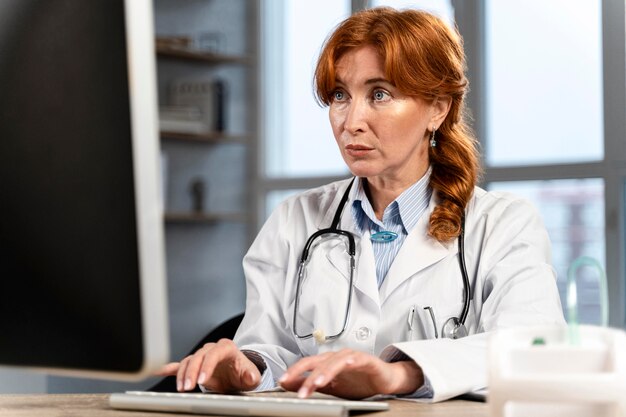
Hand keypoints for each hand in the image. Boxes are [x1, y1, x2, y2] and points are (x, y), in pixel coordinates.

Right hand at [155, 339, 260, 392]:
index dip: (206, 366)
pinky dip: (169, 368)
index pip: (214, 353)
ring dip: (182, 374)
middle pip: (198, 357)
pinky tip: (158, 370)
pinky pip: (179, 365)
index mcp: (226, 348)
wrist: (237, 373)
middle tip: (188, 387)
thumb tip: (250, 376)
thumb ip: (251, 375)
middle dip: (191, 372)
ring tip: (181, 388)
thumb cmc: (243, 372)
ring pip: (188, 361)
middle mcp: (212, 349)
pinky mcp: (194, 365)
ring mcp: (202, 356)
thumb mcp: (251, 375)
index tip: (202, 381)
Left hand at [278, 349, 422, 399]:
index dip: (294, 371)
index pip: (307, 364)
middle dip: (305, 375)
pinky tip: (344, 365)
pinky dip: (348, 361)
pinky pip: (355, 359)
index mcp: (327, 362)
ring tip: (315, 383)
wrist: (384, 380)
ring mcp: (351, 356)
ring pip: (333, 362)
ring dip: (324, 372)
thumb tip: (288, 384)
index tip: (282, 381)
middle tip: (295, 387)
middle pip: (317, 362)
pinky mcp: (365, 359)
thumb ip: (310, 384)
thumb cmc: (359, 381)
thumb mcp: (331, 387)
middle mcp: (337, 356)